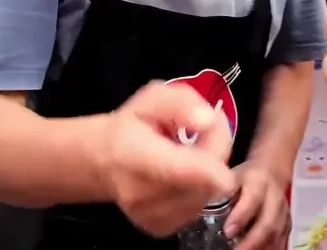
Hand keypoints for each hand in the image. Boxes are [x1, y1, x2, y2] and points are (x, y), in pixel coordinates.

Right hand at [98, 81, 236, 237]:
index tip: (226, 171)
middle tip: (202, 136)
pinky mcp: (159, 229)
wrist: (101, 162)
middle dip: (214, 155)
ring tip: (188, 155)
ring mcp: (149, 216)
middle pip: (202, 182)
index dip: (210, 171)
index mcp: (134, 155)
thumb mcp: (153, 97)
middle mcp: (139, 193)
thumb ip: (181, 102)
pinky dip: (197, 191)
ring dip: (208, 174)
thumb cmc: (130, 126)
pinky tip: (181, 177)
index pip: (178, 170)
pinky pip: (196, 208)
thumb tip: (208, 120)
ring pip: (204, 196)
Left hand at [225, 163, 289, 249]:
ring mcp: (283, 211)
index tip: (228, 231)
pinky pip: (282, 239)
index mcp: (258, 182)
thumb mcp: (231, 176)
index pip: (252, 199)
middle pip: (268, 222)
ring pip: (276, 233)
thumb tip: (199, 204)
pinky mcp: (287, 222)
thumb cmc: (244, 177)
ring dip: (261, 247)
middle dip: (252, 241)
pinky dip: (271, 248)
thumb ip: (221, 189)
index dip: (241, 216)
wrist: (271, 172)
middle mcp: (274, 197)